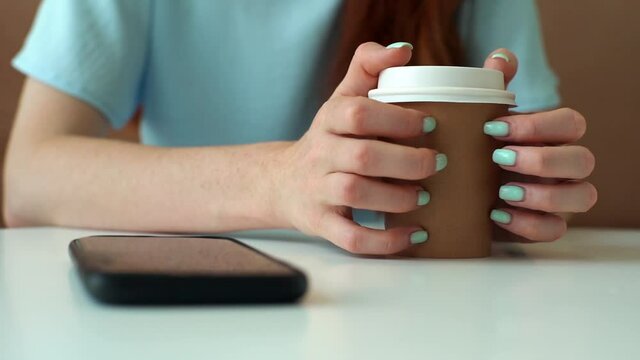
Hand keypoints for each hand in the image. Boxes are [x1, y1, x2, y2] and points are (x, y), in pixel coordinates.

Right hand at [271, 42, 441, 254]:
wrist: (282, 182)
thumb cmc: (328, 140)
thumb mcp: (341, 99)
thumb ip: (367, 67)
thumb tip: (404, 50)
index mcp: (329, 120)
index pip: (357, 113)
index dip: (396, 118)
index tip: (430, 124)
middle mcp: (320, 154)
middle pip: (363, 156)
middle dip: (407, 161)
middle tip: (437, 163)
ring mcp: (317, 191)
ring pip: (355, 194)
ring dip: (397, 197)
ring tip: (424, 197)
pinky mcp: (320, 223)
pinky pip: (350, 237)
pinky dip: (384, 241)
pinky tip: (414, 235)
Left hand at [483, 49, 596, 241]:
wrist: (459, 192)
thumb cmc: (478, 149)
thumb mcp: (479, 119)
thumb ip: (493, 88)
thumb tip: (500, 58)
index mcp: (554, 136)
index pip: (570, 123)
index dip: (538, 125)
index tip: (492, 127)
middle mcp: (566, 166)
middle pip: (583, 159)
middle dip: (543, 160)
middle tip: (498, 158)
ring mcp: (562, 197)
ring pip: (583, 196)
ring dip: (545, 195)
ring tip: (504, 192)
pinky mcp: (548, 226)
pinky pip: (556, 230)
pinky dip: (530, 224)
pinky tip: (498, 215)